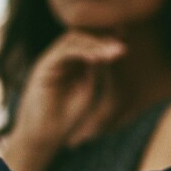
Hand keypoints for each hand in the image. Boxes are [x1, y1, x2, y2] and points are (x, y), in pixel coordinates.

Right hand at [6, 32, 126, 162]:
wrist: (45, 135)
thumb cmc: (66, 116)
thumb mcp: (87, 88)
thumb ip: (96, 69)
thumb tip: (110, 49)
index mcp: (71, 62)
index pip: (89, 41)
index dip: (107, 36)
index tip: (126, 35)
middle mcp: (60, 58)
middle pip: (81, 35)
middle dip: (103, 35)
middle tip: (124, 37)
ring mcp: (51, 60)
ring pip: (73, 40)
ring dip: (96, 43)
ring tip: (116, 50)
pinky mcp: (43, 67)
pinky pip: (63, 52)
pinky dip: (82, 51)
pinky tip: (98, 57)